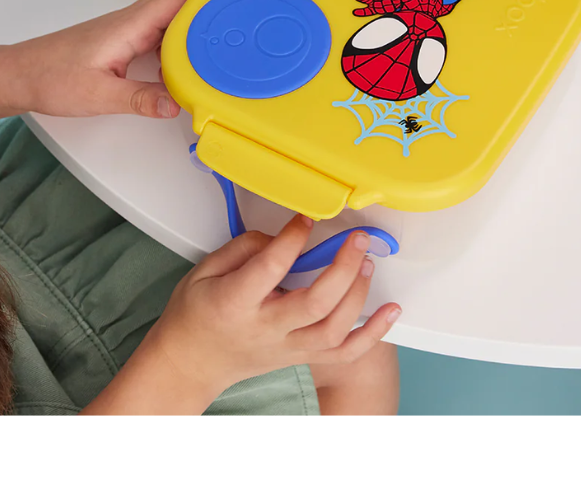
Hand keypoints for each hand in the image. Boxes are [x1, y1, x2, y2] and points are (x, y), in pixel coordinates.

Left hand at [3, 0, 208, 119]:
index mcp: (130, 25)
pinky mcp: (125, 39)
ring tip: (231, 15)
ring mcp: (129, 28)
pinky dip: (184, 28)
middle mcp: (133, 20)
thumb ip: (140, 99)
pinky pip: (162, 26)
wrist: (20, 75)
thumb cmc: (51, 78)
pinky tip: (196, 48)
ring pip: (172, 7)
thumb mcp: (99, 95)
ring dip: (199, 5)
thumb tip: (177, 104)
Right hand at [139, 214, 401, 395]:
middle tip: (356, 238)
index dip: (293, 238)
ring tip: (366, 261)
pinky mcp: (301, 357)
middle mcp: (266, 328)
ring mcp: (287, 347)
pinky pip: (344, 353)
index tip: (306, 217)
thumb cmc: (195, 313)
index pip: (272, 268)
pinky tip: (390, 311)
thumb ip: (242, 248)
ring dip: (358, 294)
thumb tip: (282, 237)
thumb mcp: (203, 269)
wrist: (191, 363)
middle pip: (315, 302)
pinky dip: (372, 334)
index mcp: (236, 302)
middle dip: (342, 267)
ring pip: (333, 329)